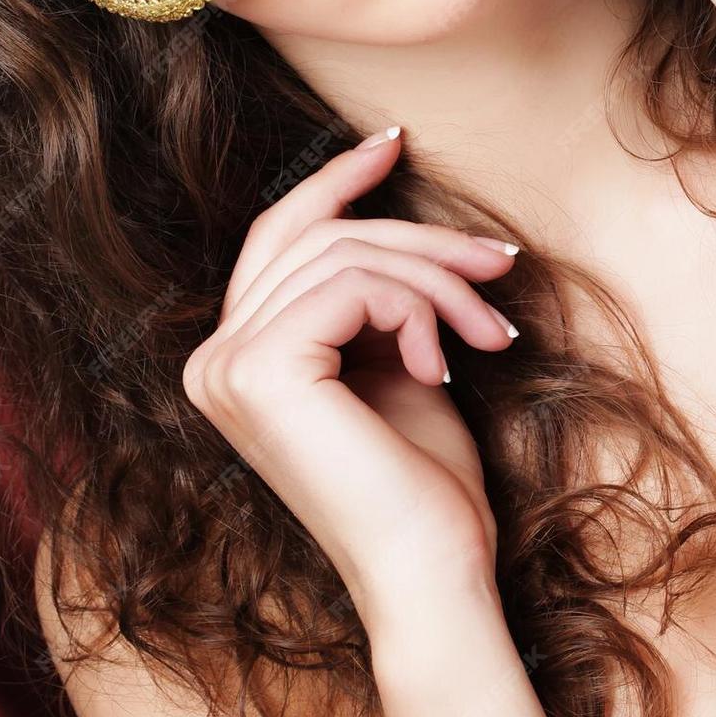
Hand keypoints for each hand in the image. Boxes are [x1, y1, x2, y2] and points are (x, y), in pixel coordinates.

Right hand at [181, 130, 519, 628]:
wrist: (433, 571)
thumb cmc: (424, 486)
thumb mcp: (395, 366)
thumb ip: (373, 301)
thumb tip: (395, 221)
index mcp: (234, 360)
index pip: (279, 239)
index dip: (334, 182)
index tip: (396, 144)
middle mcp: (212, 361)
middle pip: (320, 238)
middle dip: (422, 240)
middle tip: (502, 263)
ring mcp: (228, 366)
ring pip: (347, 255)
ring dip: (439, 282)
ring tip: (490, 334)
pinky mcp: (263, 370)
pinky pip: (356, 284)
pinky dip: (418, 309)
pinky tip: (442, 366)